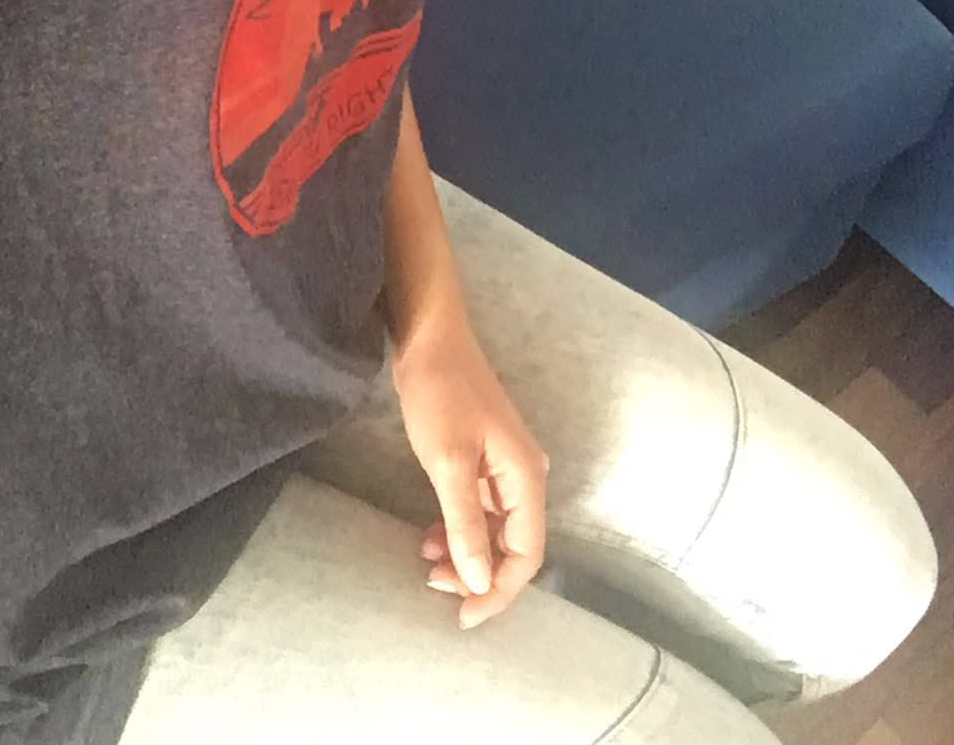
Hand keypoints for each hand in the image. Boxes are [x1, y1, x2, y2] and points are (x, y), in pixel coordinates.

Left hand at [391, 318, 549, 631]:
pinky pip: (480, 508)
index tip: (462, 615)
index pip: (527, 553)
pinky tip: (431, 535)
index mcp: (526, 478)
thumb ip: (466, 523)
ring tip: (426, 562)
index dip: (499, 591)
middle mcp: (524, 475)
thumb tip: (480, 580)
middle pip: (513, 545)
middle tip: (432, 585)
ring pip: (494, 529)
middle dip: (478, 574)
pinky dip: (458, 528)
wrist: (428, 337)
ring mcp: (504, 466)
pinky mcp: (483, 457)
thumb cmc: (439, 395)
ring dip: (465, 553)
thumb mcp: (448, 463)